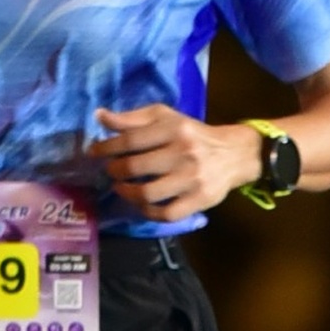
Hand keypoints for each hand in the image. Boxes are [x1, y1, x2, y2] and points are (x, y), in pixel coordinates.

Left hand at [94, 104, 263, 220]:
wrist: (235, 154)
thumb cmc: (193, 134)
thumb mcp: (166, 118)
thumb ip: (133, 119)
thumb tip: (100, 117)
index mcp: (174, 128)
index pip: (131, 139)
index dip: (107, 147)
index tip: (94, 152)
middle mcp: (184, 152)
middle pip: (135, 167)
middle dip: (115, 170)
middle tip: (111, 171)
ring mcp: (192, 179)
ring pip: (148, 193)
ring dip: (126, 193)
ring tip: (121, 188)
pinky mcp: (200, 200)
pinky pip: (166, 213)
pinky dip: (148, 212)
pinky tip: (141, 204)